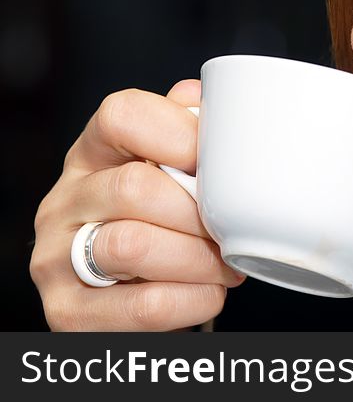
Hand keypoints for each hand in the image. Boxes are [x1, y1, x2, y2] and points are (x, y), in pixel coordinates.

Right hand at [30, 80, 245, 330]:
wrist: (132, 299)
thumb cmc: (161, 222)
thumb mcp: (168, 169)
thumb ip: (187, 130)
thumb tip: (212, 103)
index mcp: (93, 154)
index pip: (121, 115)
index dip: (179, 133)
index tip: (218, 161)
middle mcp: (64, 202)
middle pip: (133, 186)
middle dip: (199, 211)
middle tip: (231, 226)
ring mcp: (58, 259)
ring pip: (134, 246)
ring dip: (199, 258)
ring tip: (226, 263)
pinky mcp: (70, 313)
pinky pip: (146, 305)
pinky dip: (194, 298)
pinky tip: (210, 291)